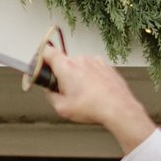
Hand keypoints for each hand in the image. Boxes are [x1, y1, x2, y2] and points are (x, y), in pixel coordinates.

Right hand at [31, 42, 157, 154]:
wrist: (118, 108)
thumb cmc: (92, 107)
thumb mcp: (62, 108)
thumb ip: (50, 95)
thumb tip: (49, 91)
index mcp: (66, 66)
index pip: (47, 52)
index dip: (42, 59)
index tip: (42, 68)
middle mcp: (80, 59)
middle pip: (64, 62)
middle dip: (62, 74)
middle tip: (66, 90)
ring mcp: (95, 61)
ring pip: (79, 65)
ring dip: (78, 76)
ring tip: (84, 94)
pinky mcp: (106, 65)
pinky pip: (93, 68)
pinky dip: (91, 77)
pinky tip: (95, 92)